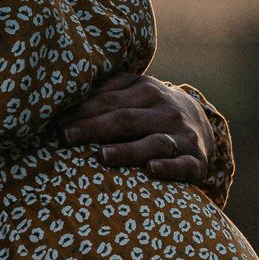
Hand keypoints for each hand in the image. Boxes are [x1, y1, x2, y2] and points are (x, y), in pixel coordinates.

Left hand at [57, 71, 208, 182]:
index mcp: (147, 90)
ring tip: (102, 156)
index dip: (83, 111)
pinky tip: (151, 169)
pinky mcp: (196, 161)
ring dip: (128, 150)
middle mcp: (165, 111)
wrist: (200, 123)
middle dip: (95, 128)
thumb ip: (106, 90)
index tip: (57, 122)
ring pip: (154, 142)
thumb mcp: (134, 91)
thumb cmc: (151, 109)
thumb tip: (65, 94)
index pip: (110, 100)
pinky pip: (184, 165)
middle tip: (67, 137)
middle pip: (127, 120)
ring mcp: (182, 136)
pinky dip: (169, 168)